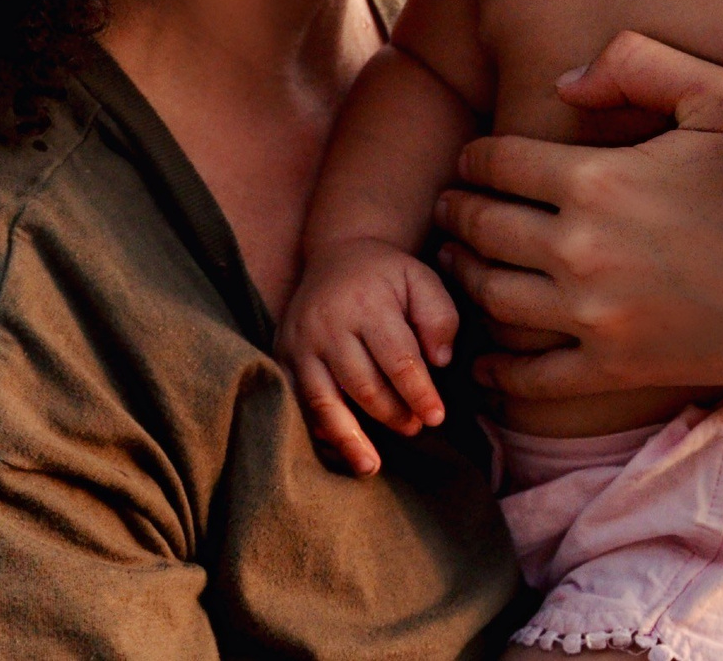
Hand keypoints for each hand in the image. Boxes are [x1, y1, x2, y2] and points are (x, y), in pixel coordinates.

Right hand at [274, 238, 457, 476]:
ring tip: (371, 465)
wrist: (337, 256)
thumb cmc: (387, 276)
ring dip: (349, 437)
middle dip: (391, 414)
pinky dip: (317, 429)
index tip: (436, 417)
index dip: (419, 393)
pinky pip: (296, 401)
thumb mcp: (422, 279)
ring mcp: (298, 341)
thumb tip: (440, 363)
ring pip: (323, 400)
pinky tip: (338, 449)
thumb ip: (439, 317)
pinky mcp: (281, 355)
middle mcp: (327, 323)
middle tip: (415, 428)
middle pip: (361, 383)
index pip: (398, 358)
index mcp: (366, 303)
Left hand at [433, 31, 722, 402]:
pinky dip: (495, 369)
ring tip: (458, 264)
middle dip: (456, 214)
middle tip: (448, 208)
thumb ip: (639, 65)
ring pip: (490, 297)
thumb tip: (564, 85)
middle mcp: (580, 249)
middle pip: (480, 228)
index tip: (471, 161)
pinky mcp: (614, 370)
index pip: (495, 162)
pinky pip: (528, 377)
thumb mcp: (722, 97)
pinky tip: (482, 358)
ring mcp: (594, 316)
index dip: (474, 158)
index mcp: (597, 178)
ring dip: (462, 278)